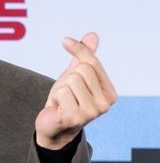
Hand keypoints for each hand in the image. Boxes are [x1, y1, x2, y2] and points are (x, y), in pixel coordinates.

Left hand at [35, 32, 116, 149]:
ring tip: (62, 102)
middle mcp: (105, 104)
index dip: (77, 49)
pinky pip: (61, 92)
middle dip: (67, 79)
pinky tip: (58, 108)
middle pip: (81, 70)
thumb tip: (92, 35)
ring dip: (60, 89)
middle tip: (65, 94)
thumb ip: (85, 57)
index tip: (65, 41)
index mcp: (110, 93)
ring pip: (70, 80)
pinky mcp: (76, 117)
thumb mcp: (75, 75)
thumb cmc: (66, 100)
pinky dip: (55, 98)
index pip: (92, 61)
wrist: (53, 126)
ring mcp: (92, 112)